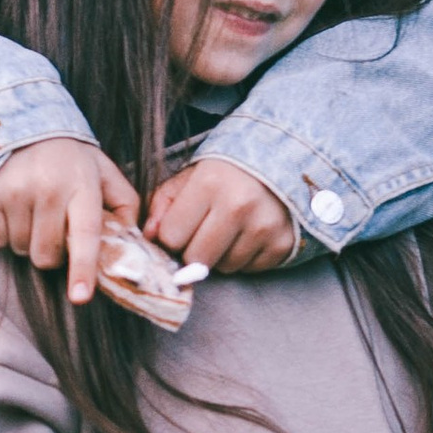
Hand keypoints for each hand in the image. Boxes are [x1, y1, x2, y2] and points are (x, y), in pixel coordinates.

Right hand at [0, 138, 139, 305]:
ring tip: (34, 214)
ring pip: (22, 250)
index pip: (84, 234)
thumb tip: (133, 240)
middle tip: (56, 228)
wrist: (21, 125)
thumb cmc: (69, 158)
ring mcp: (15, 192)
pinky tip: (14, 212)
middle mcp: (48, 188)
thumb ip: (124, 203)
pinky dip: (4, 235)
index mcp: (82, 184)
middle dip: (53, 253)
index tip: (80, 297)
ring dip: (29, 242)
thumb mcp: (104, 171)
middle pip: (47, 255)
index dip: (83, 269)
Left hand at [143, 157, 298, 276]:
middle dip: (194, 251)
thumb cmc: (227, 173)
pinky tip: (248, 235)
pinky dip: (244, 258)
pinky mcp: (283, 244)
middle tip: (204, 231)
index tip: (182, 226)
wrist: (282, 162)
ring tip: (229, 230)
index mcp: (210, 184)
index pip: (171, 237)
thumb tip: (150, 237)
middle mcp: (239, 206)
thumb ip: (162, 204)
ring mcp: (264, 227)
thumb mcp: (190, 177)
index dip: (172, 236)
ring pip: (224, 268)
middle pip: (196, 260)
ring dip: (220, 256)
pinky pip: (249, 269)